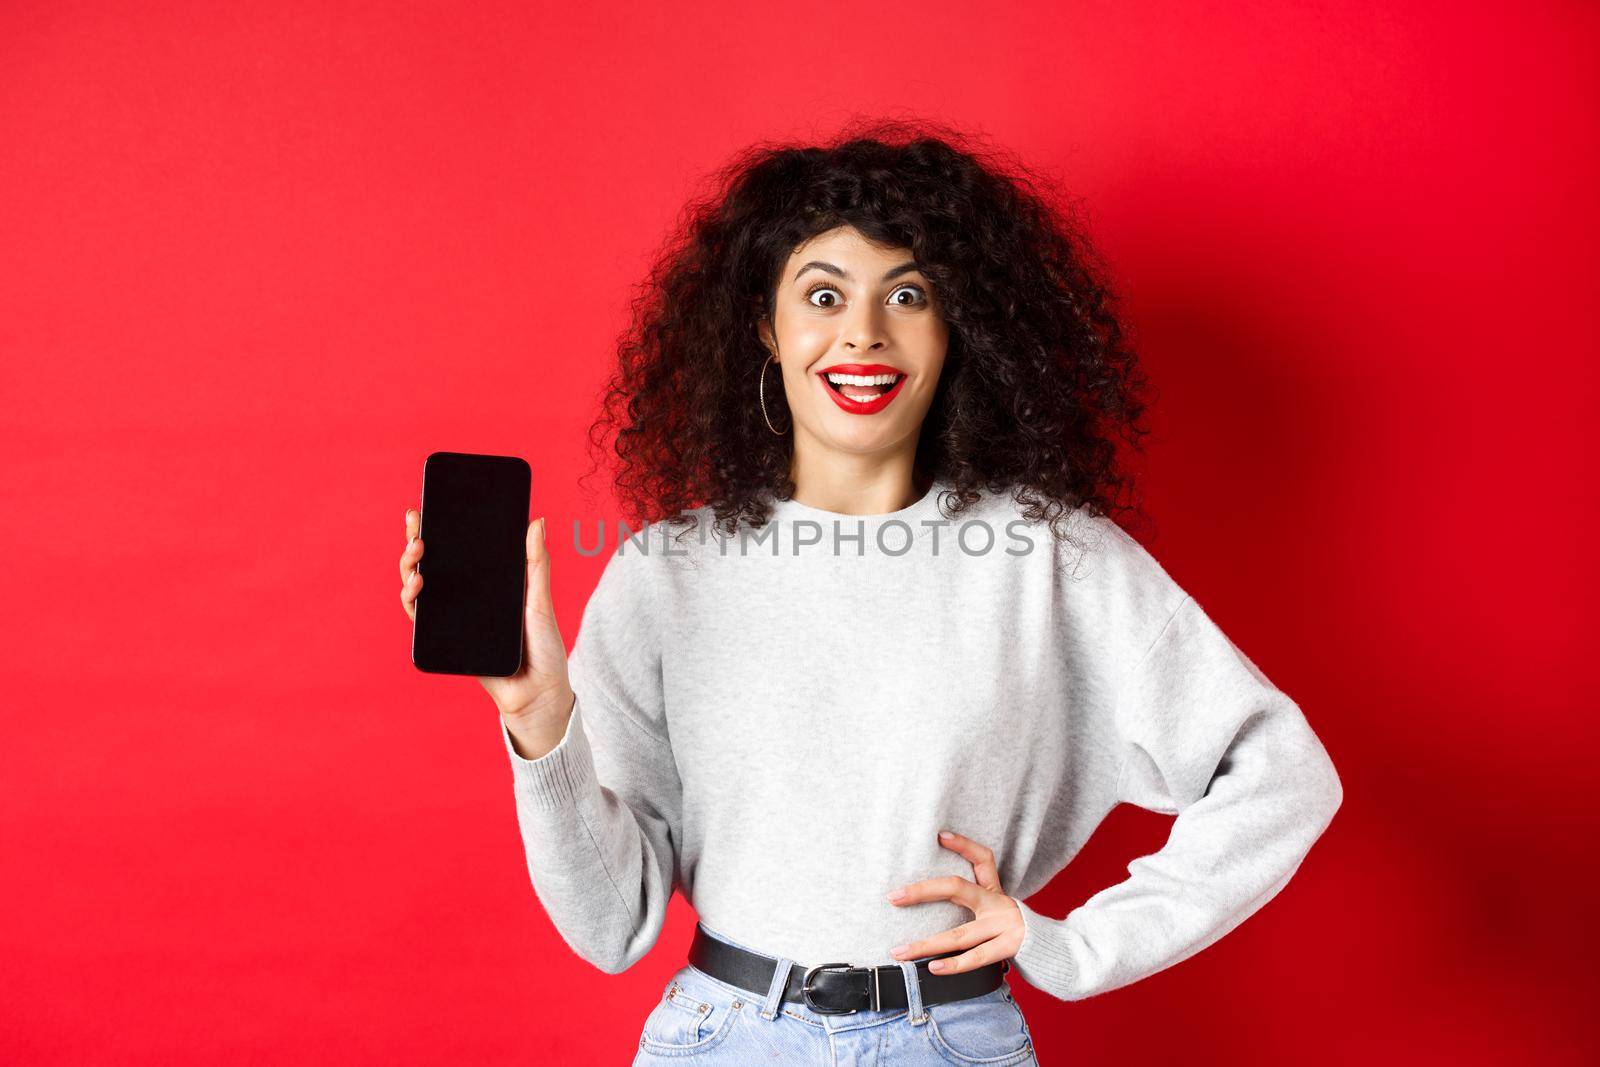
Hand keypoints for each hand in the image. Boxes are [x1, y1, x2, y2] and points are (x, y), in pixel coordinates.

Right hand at [400, 507, 574, 725]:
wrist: (537, 694)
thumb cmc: (544, 649)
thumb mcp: (540, 601)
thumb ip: (536, 563)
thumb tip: (535, 520)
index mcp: (490, 584)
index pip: (460, 552)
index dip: (440, 530)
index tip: (428, 508)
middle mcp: (468, 599)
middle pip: (434, 566)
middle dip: (417, 544)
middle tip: (418, 530)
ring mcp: (454, 619)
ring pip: (420, 589)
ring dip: (410, 569)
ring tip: (417, 557)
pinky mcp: (446, 641)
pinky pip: (422, 619)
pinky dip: (412, 602)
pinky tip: (416, 587)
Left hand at [885, 830, 1024, 975]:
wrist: (1057, 952)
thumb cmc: (1016, 931)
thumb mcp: (999, 910)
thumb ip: (976, 904)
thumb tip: (933, 899)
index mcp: (995, 891)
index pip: (982, 858)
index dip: (963, 845)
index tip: (940, 835)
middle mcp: (999, 903)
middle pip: (957, 888)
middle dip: (922, 891)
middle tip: (893, 896)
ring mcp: (1005, 925)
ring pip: (959, 934)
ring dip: (926, 944)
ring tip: (900, 951)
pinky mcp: (1010, 946)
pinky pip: (976, 957)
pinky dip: (954, 964)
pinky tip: (933, 967)